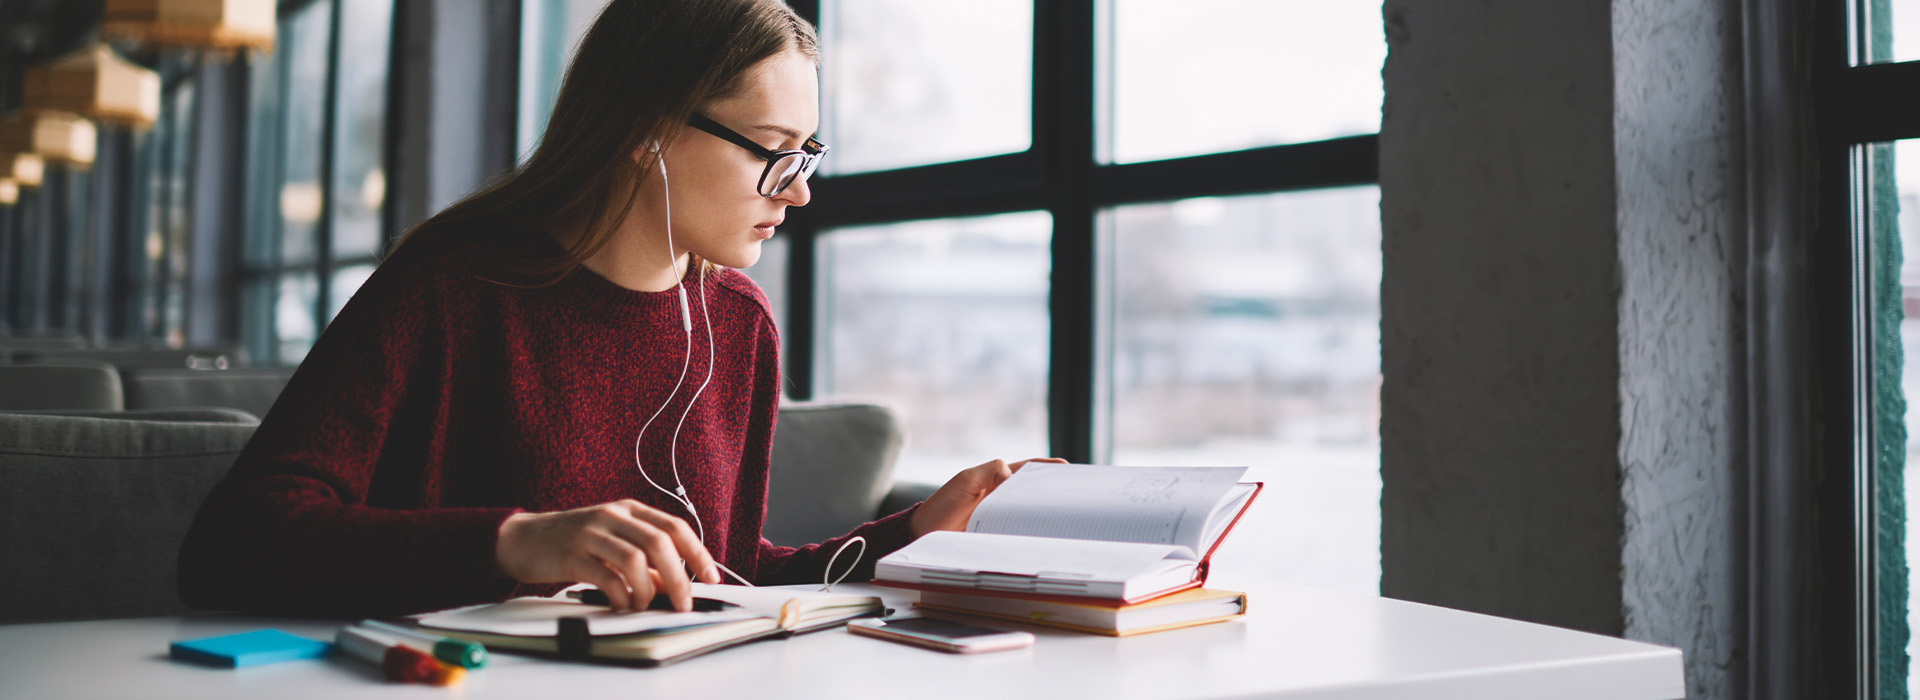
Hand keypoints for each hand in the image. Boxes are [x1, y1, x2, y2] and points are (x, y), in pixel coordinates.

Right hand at [494, 500, 721, 611]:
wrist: (523, 539)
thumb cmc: (573, 542)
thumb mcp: (613, 544)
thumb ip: (645, 562)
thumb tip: (674, 587)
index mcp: (629, 509)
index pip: (675, 527)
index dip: (698, 553)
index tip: (711, 577)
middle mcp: (613, 516)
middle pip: (660, 542)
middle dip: (679, 578)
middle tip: (683, 603)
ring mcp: (592, 533)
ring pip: (635, 559)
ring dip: (647, 590)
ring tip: (643, 605)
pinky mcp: (572, 555)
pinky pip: (607, 577)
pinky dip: (621, 596)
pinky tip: (621, 604)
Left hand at [909, 457, 1067, 536]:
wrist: (924, 536)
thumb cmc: (942, 506)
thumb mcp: (965, 481)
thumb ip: (990, 471)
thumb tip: (1013, 477)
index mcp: (998, 479)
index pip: (1029, 471)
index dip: (1048, 470)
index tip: (1069, 471)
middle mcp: (1004, 499)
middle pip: (1035, 494)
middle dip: (1055, 494)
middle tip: (1076, 496)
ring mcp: (1003, 519)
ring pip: (1031, 515)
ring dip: (1045, 517)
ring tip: (1065, 518)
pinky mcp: (1000, 538)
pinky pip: (1020, 535)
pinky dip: (1032, 535)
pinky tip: (1044, 538)